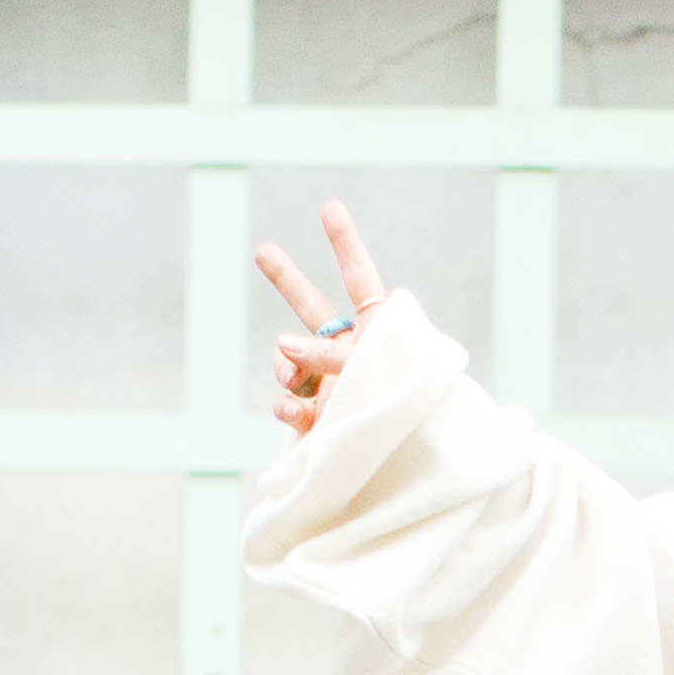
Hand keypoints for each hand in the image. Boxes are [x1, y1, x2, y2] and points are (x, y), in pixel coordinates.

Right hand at [253, 200, 392, 432]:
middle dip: (286, 278)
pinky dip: (287, 405)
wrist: (409, 467)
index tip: (330, 207)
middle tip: (263, 250)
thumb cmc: (408, 414)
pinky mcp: (318, 417)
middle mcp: (351, 352)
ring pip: (288, 359)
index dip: (345, 243)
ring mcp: (330, 383)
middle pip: (312, 308)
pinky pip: (287, 402)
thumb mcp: (371, 373)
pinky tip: (294, 411)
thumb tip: (279, 343)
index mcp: (379, 332)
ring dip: (286, 364)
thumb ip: (328, 354)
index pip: (360, 279)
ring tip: (296, 380)